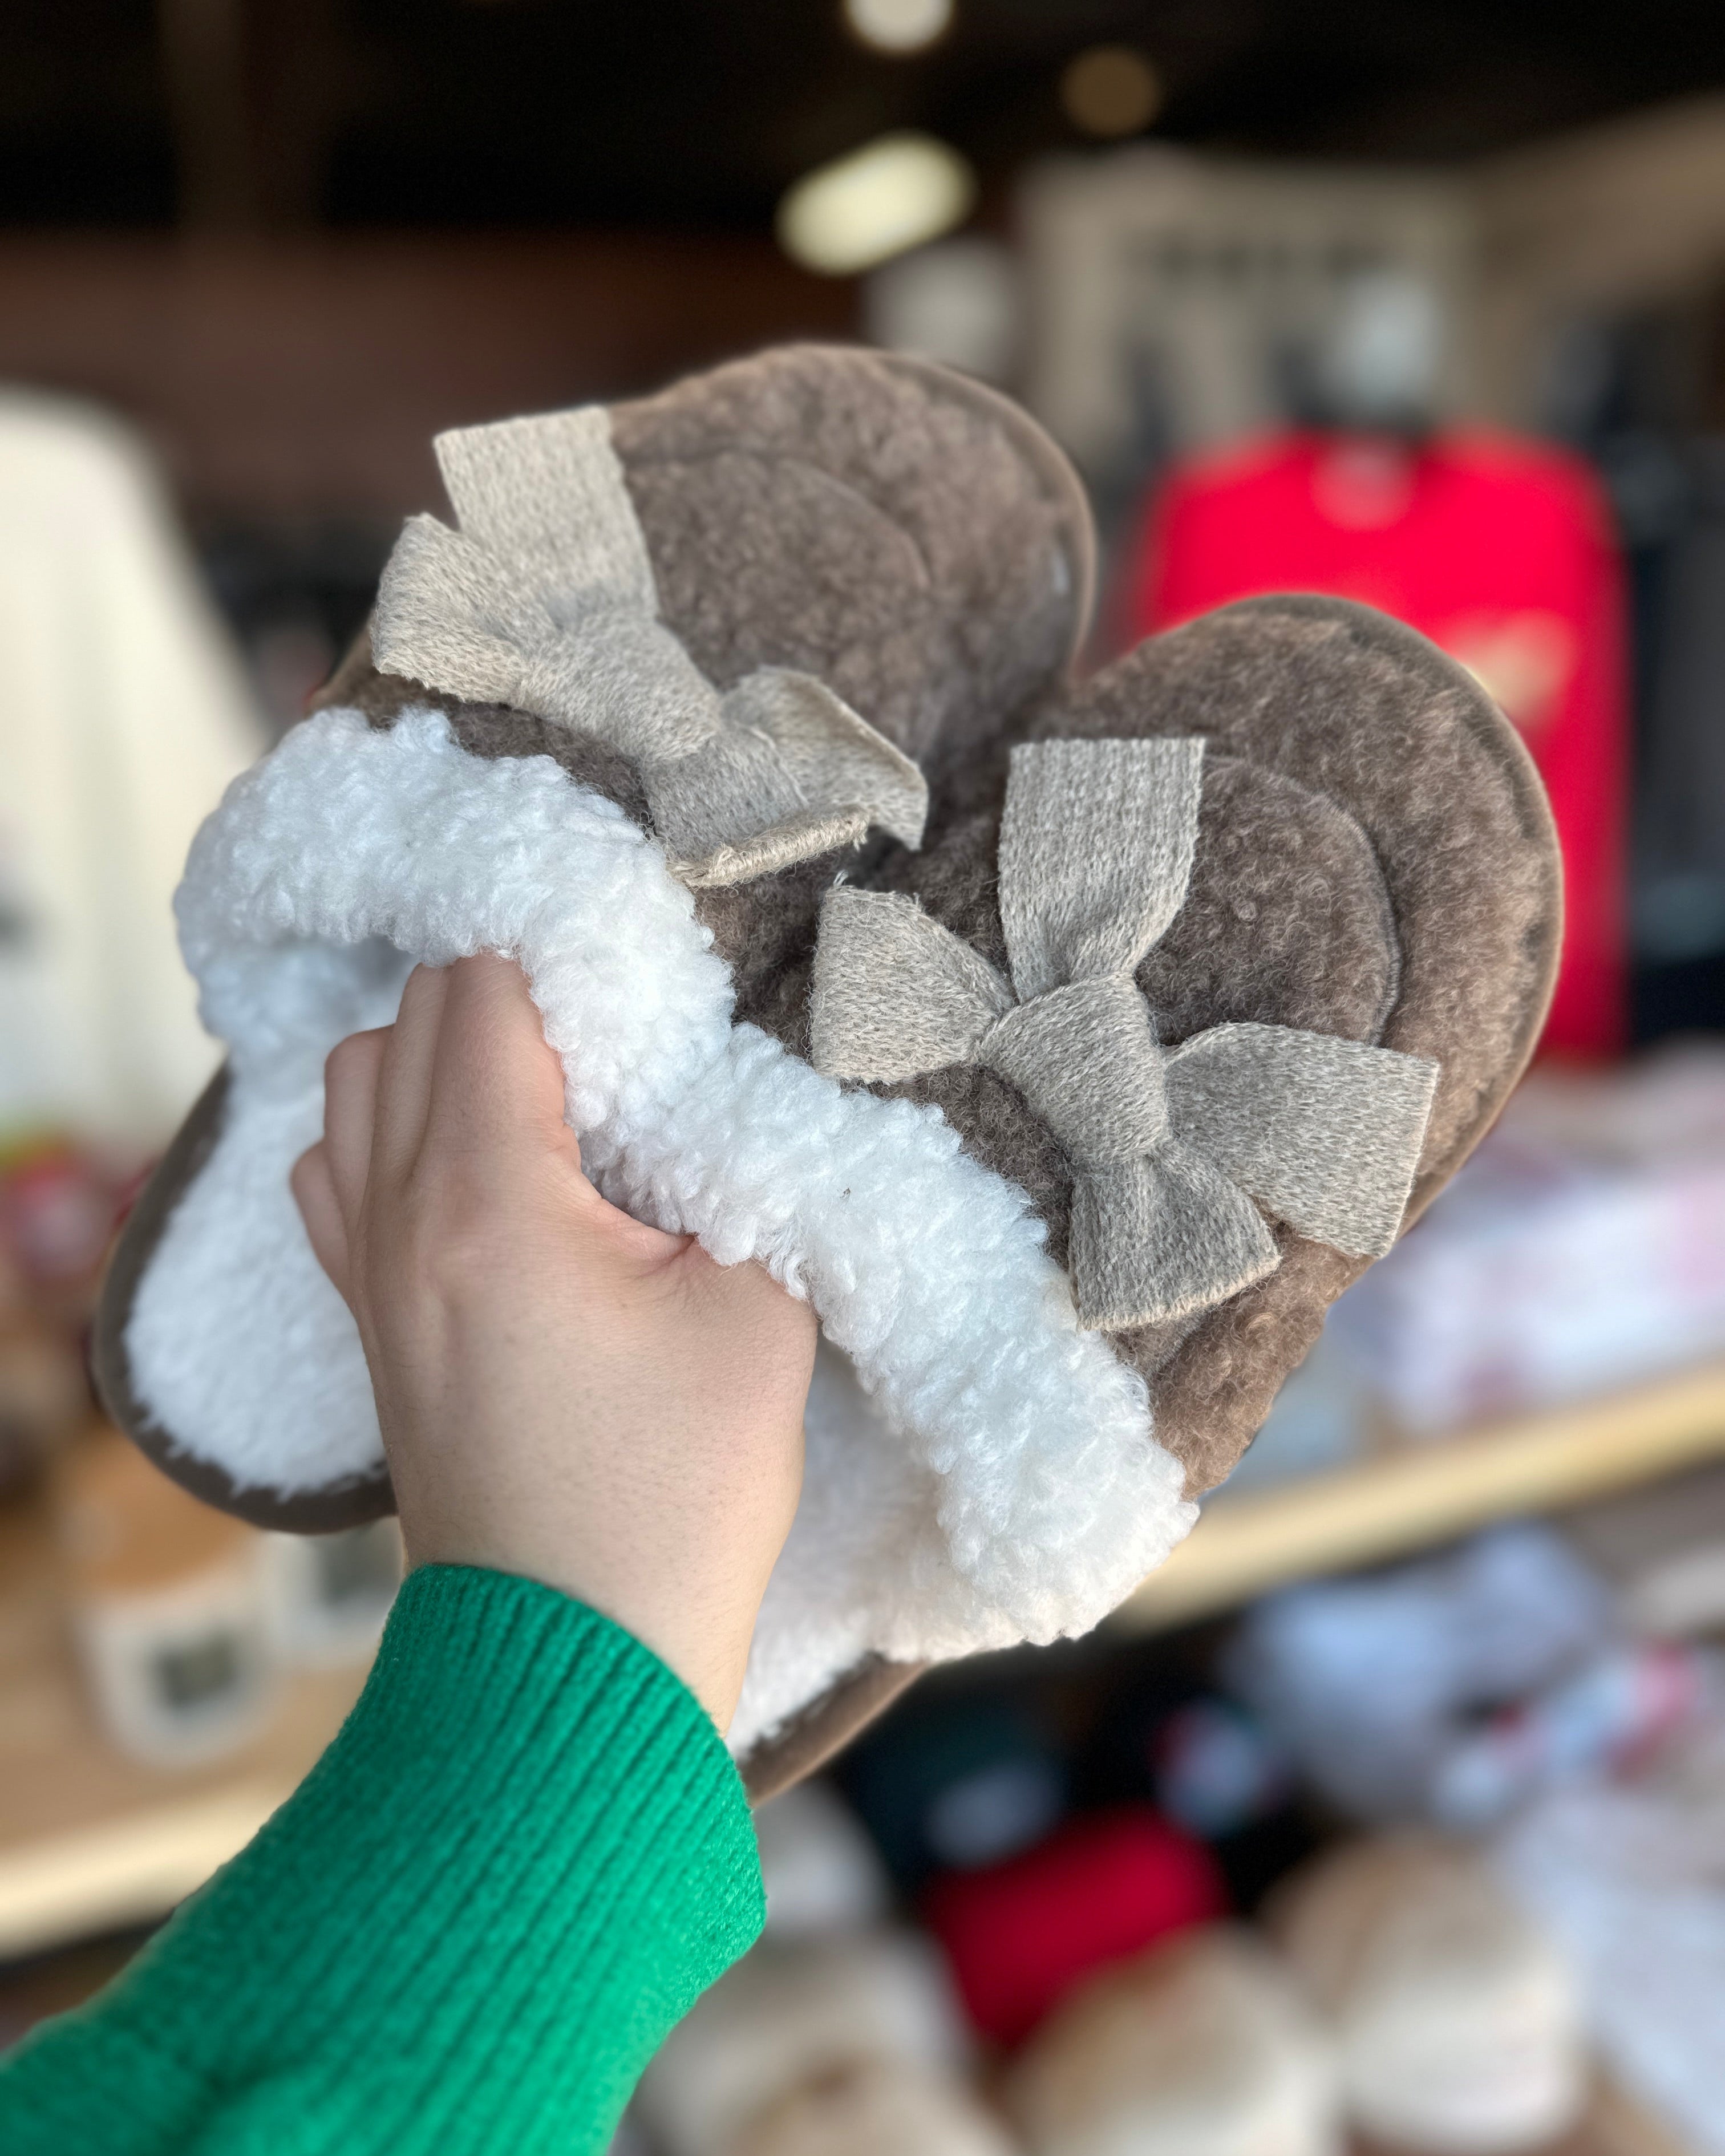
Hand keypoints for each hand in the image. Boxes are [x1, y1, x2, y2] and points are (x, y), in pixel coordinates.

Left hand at [291, 955, 814, 1731]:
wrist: (576, 1666)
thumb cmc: (669, 1503)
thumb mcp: (758, 1318)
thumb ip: (743, 1176)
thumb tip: (720, 1101)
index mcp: (490, 1202)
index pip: (485, 990)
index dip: (567, 957)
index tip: (645, 981)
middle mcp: (397, 1223)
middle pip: (411, 1019)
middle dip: (511, 996)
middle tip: (616, 1039)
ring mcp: (367, 1278)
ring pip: (355, 1090)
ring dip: (440, 1059)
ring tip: (547, 1098)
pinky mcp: (370, 1328)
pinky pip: (335, 1177)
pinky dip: (389, 1136)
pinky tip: (473, 1171)